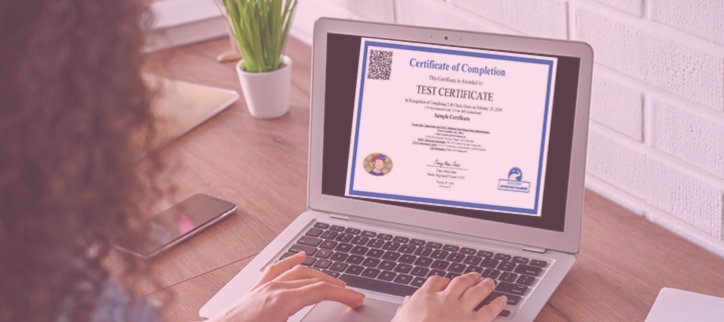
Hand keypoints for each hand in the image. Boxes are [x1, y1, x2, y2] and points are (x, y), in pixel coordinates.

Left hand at [209, 252, 364, 321]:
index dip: (344, 295)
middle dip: (337, 286)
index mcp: (282, 300)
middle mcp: (273, 289)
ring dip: (320, 274)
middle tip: (353, 295)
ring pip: (298, 272)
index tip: (358, 300)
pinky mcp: (255, 292)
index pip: (321, 291)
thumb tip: (323, 320)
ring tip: (335, 281)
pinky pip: (277, 270)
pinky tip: (300, 257)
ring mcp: (263, 288)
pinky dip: (291, 262)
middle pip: (313, 279)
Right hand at [391, 272, 506, 321]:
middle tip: (475, 276)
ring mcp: (460, 311)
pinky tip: (502, 301)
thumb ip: (404, 311)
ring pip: (476, 292)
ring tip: (490, 282)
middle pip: (460, 282)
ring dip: (485, 286)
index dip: (443, 280)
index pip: (436, 281)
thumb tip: (406, 305)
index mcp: (425, 298)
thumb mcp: (399, 320)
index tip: (447, 281)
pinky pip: (488, 311)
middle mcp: (445, 300)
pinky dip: (497, 305)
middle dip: (469, 278)